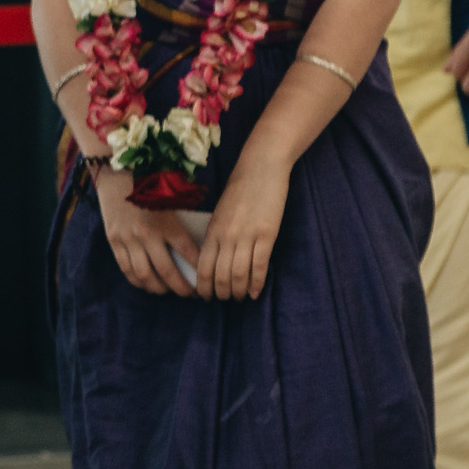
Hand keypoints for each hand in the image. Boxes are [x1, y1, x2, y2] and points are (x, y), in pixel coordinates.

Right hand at [92, 162, 199, 297]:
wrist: (116, 175)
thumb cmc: (149, 186)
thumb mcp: (171, 202)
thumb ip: (181, 225)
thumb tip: (193, 251)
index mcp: (167, 222)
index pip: (189, 254)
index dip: (200, 271)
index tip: (206, 280)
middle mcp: (148, 234)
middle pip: (167, 271)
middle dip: (181, 288)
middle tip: (190, 294)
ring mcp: (128, 239)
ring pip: (145, 275)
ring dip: (159, 288)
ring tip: (167, 291)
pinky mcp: (114, 241)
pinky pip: (126, 268)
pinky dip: (138, 281)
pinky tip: (146, 284)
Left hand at [194, 149, 288, 300]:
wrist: (260, 168)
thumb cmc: (239, 190)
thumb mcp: (220, 213)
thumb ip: (217, 234)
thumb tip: (214, 258)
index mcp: (212, 230)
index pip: (203, 267)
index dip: (203, 286)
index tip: (205, 296)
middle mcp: (226, 236)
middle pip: (220, 275)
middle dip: (221, 292)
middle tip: (224, 300)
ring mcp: (246, 236)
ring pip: (238, 274)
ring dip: (238, 291)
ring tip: (238, 299)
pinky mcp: (266, 235)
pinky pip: (259, 266)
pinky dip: (257, 283)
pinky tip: (255, 293)